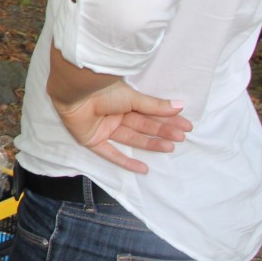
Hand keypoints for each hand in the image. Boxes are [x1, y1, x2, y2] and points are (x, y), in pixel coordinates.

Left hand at [49, 80, 191, 174]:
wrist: (76, 92)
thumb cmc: (103, 90)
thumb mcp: (133, 98)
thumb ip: (155, 106)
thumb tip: (180, 106)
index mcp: (123, 102)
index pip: (149, 113)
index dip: (168, 119)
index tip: (186, 126)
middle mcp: (114, 115)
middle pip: (142, 126)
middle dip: (162, 131)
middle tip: (181, 138)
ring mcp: (104, 128)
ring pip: (131, 139)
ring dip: (150, 143)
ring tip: (170, 147)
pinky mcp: (92, 140)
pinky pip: (110, 154)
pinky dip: (126, 162)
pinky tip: (143, 170)